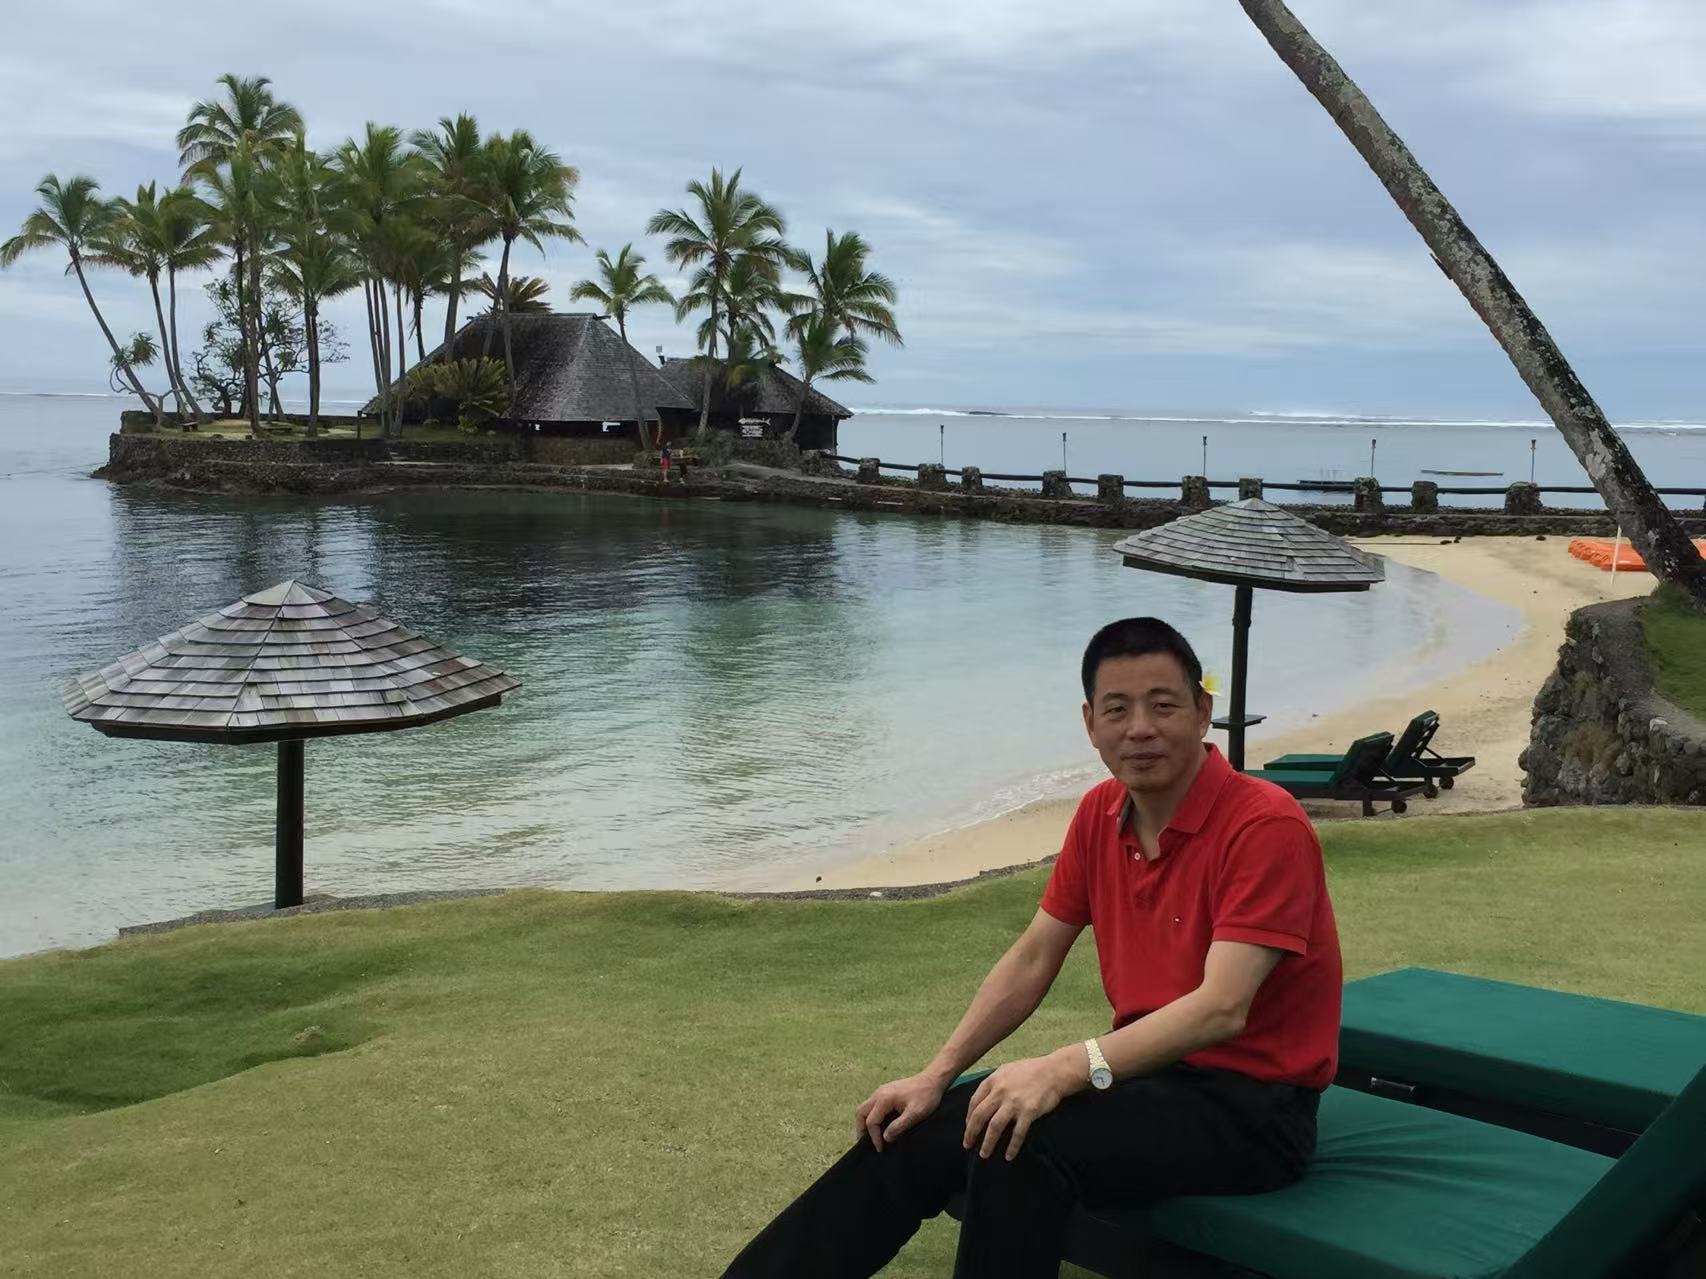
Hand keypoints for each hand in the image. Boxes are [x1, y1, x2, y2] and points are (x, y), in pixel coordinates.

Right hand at [854, 1072, 948, 1151]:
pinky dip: (871, 1116)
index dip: (874, 1137)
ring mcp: (882, 1091)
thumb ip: (899, 1126)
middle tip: (865, 1143)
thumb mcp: (915, 1114)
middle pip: (861, 1112)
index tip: (881, 1149)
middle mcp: (879, 1093)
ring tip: (870, 1136)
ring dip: (865, 1122)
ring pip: (865, 1107)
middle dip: (861, 1129)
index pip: (871, 1121)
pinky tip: (879, 1125)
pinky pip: (872, 1105)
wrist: (933, 1080)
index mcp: (884, 1098)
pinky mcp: (886, 1091)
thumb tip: (885, 1138)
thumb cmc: (926, 1096)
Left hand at [962, 1054, 1076, 1161]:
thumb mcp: (1006, 1070)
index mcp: (993, 1080)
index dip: (968, 1117)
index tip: (968, 1128)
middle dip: (971, 1133)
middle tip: (967, 1145)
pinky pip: (1017, 1133)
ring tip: (984, 1154)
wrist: (1054, 1071)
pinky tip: (1009, 1156)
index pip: (974, 1102)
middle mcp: (1000, 1092)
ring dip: (987, 1143)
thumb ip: (993, 1083)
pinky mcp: (1029, 1112)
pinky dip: (1012, 1146)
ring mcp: (1014, 1103)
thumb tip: (983, 1098)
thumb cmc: (1030, 1070)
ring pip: (994, 1127)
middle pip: (980, 1116)